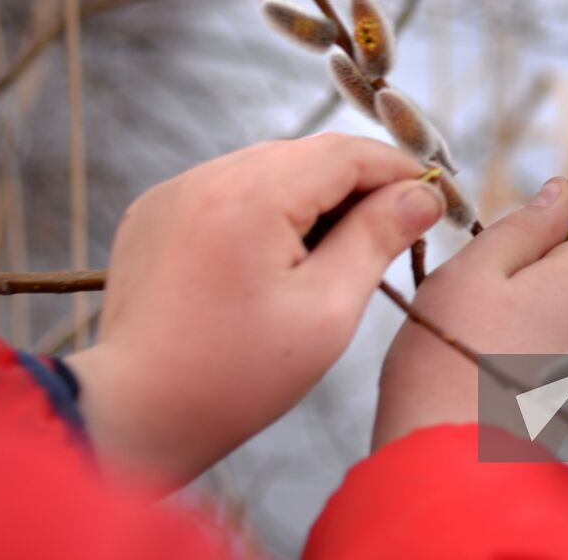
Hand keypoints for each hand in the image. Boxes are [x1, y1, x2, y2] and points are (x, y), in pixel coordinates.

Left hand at [67, 133, 443, 489]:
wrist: (133, 414)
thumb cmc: (236, 376)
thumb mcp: (326, 311)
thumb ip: (376, 239)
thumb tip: (421, 195)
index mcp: (250, 195)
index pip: (345, 152)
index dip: (398, 169)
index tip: (434, 197)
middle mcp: (206, 177)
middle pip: (306, 154)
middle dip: (358, 183)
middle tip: (396, 227)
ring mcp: (173, 191)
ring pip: (266, 168)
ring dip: (310, 194)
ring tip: (338, 249)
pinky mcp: (154, 212)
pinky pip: (226, 188)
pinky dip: (263, 207)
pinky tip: (278, 255)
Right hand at [373, 177, 567, 449]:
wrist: (446, 465)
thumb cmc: (450, 357)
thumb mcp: (474, 270)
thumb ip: (524, 227)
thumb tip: (564, 192)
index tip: (526, 238)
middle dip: (548, 275)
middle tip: (486, 289)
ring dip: (538, 318)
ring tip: (480, 337)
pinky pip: (560, 366)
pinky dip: (532, 361)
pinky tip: (488, 374)